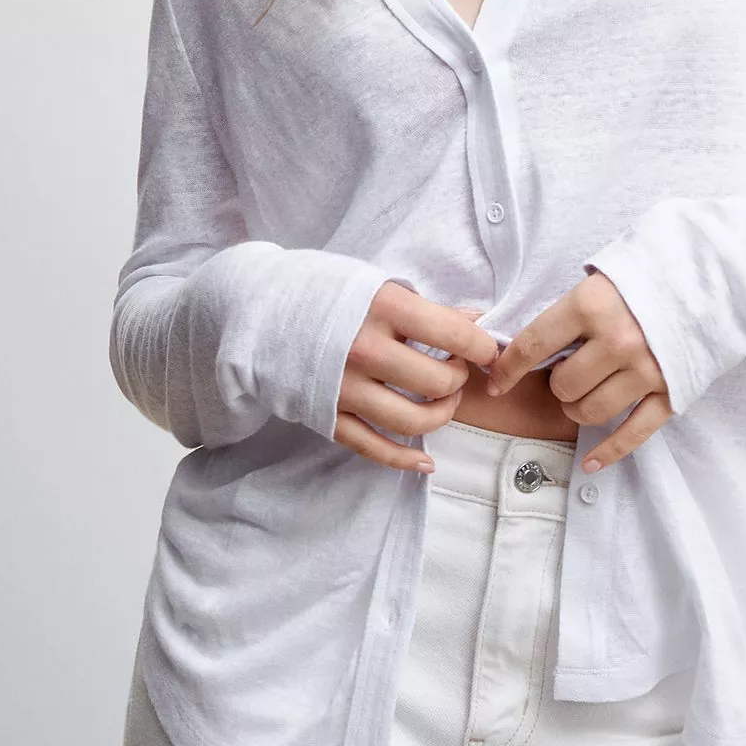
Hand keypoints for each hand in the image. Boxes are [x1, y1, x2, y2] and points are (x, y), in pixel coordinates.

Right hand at [336, 283, 499, 473]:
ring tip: (443, 400)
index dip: (483, 346)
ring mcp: (345, 388)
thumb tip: (474, 319)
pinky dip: (405, 460)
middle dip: (459, 379)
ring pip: (413, 421)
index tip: (489, 351)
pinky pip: (374, 447)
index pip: (454, 334)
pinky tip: (426, 461)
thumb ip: (424, 308)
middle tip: (457, 370)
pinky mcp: (328, 415)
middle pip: (437, 382)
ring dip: (441, 415)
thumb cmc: (322, 290)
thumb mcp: (376, 284)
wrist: (256, 309)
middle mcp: (366, 351)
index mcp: (382, 309)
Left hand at [487, 270, 672, 472]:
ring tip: (585, 392)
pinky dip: (609, 451)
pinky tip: (590, 462)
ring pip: (590, 412)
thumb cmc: (646, 276)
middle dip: (557, 384)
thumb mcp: (599, 280)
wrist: (709, 278)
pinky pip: (633, 433)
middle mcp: (617, 340)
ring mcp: (647, 369)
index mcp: (592, 305)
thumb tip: (520, 348)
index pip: (533, 345)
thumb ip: (567, 315)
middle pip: (563, 386)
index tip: (495, 381)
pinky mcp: (671, 391)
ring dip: (578, 409)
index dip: (507, 368)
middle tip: (568, 370)